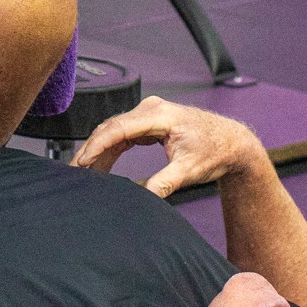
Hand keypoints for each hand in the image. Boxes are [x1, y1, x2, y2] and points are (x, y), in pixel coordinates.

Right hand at [69, 96, 270, 197]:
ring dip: (98, 151)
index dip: (98, 145)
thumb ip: (164, 183)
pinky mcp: (149, 124)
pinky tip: (99, 167)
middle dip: (91, 149)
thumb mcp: (189, 170)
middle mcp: (151, 109)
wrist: (232, 142)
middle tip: (73, 171)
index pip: (119, 128)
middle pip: (111, 128)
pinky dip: (110, 150)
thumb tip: (143, 197)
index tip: (82, 162)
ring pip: (113, 131)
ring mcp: (149, 115)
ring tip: (82, 172)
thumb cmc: (215, 150)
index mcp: (159, 115)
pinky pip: (122, 135)